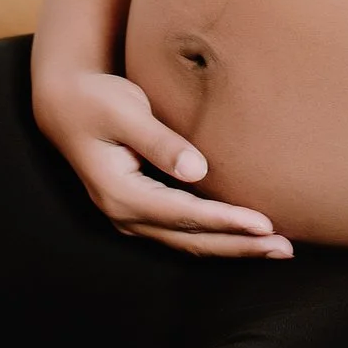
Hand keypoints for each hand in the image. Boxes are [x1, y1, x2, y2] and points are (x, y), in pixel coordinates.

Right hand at [33, 63, 292, 259]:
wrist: (64, 103)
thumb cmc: (96, 100)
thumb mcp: (124, 111)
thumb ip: (158, 140)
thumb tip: (196, 170)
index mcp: (120, 194)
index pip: (183, 214)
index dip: (224, 220)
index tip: (263, 223)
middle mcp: (124, 215)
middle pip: (191, 239)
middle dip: (238, 245)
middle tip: (283, 247)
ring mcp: (131, 217)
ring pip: (189, 242)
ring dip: (232, 247)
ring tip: (275, 248)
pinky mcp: (141, 210)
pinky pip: (183, 233)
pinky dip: (215, 237)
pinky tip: (243, 236)